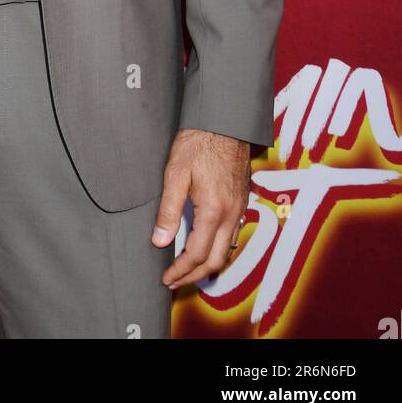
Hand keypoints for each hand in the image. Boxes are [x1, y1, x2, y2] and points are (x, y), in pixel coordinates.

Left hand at [151, 128, 250, 289]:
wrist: (224, 121)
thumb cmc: (198, 143)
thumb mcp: (175, 174)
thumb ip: (168, 210)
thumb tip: (159, 241)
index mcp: (213, 210)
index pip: (196, 254)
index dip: (180, 270)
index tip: (166, 277)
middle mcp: (231, 214)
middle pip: (216, 260)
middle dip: (194, 276)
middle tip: (175, 281)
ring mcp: (240, 208)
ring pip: (227, 249)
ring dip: (208, 265)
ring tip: (187, 269)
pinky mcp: (242, 201)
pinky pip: (233, 235)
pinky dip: (218, 249)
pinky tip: (205, 245)